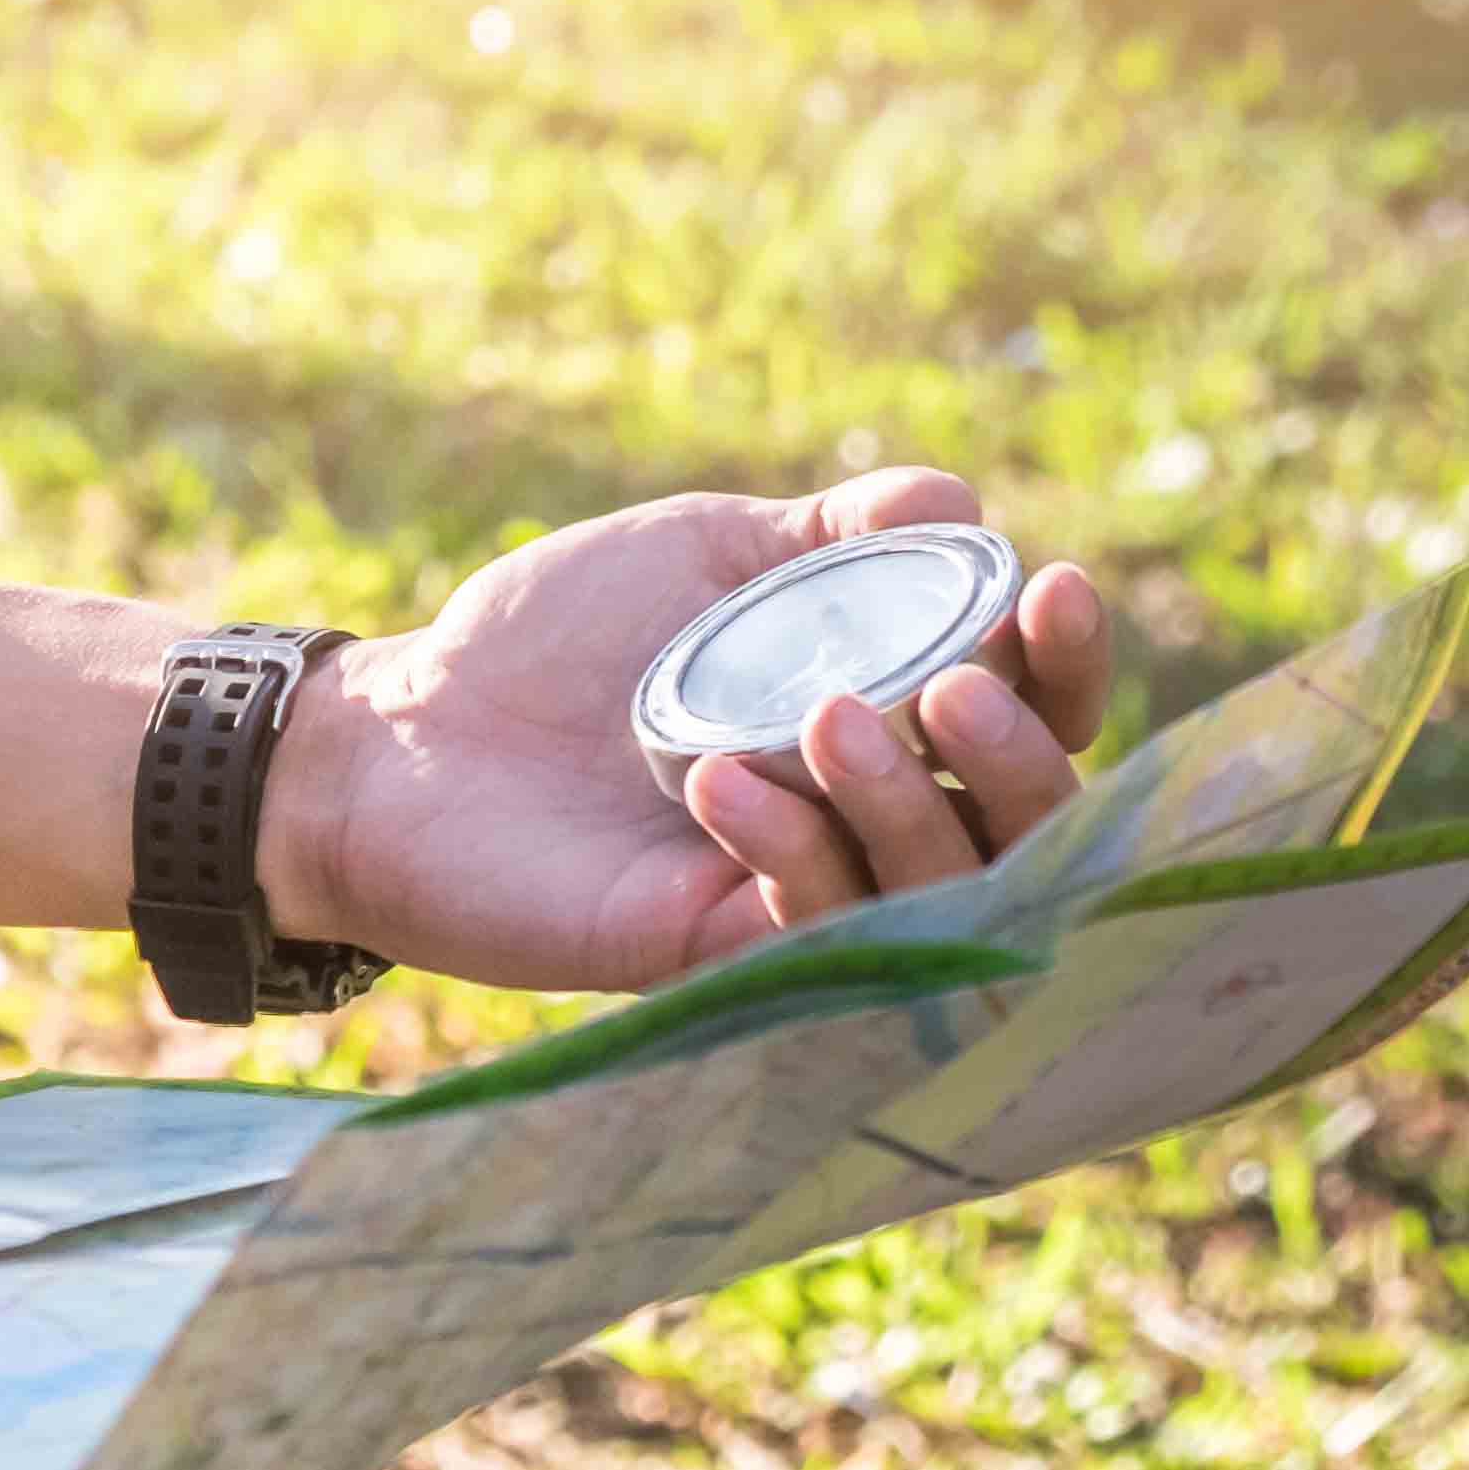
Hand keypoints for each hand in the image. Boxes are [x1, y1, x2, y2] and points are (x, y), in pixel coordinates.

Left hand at [264, 469, 1108, 990]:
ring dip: (908, 803)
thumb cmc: (554, 639)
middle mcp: (865, 820)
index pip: (1033, 714)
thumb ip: (839, 533)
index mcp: (883, 716)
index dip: (1066, 663)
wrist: (402, 730)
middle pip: (1027, 826)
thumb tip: (963, 508)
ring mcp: (799, 898)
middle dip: (1022, 753)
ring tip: (832, 717)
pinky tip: (723, 781)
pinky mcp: (716, 961)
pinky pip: (809, 933)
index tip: (1050, 586)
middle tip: (957, 685)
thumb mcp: (709, 554)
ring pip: (939, 892)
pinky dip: (791, 851)